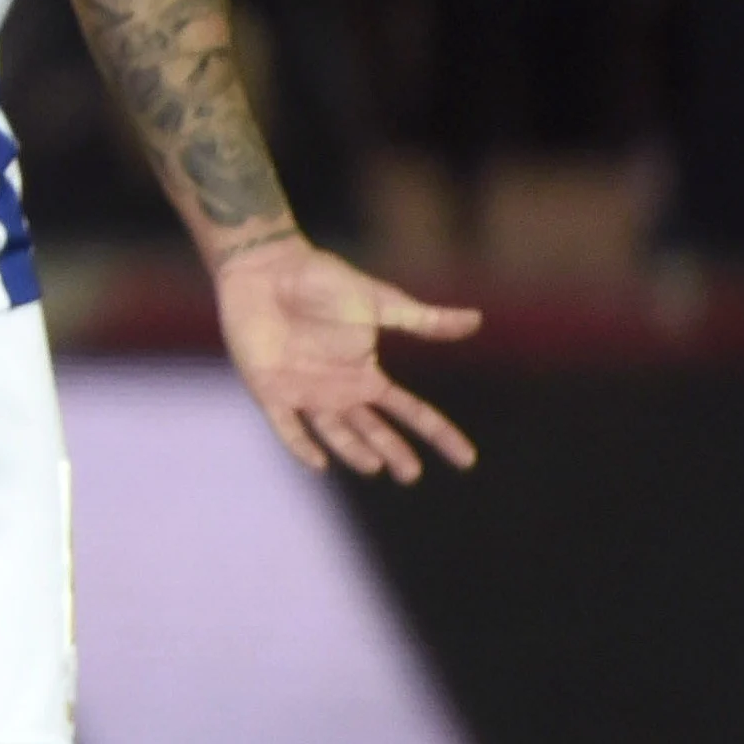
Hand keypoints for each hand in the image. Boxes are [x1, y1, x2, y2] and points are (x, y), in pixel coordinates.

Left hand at [214, 235, 476, 479]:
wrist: (268, 268)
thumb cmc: (323, 281)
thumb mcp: (380, 302)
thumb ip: (423, 320)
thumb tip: (476, 320)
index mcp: (367, 374)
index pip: (410, 412)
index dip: (437, 433)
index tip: (467, 459)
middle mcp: (339, 391)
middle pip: (373, 432)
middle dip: (393, 453)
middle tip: (411, 475)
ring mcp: (304, 392)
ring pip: (335, 433)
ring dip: (354, 451)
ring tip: (374, 466)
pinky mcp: (269, 389)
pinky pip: (286, 425)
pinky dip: (300, 445)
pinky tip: (318, 463)